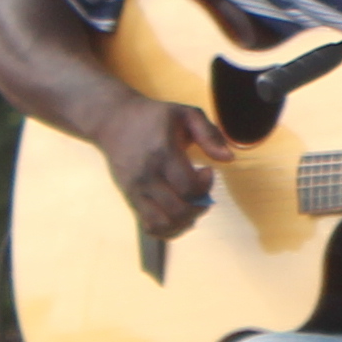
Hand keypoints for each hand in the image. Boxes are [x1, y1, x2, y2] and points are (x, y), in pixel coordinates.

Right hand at [106, 96, 231, 238]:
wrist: (113, 121)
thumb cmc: (154, 117)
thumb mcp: (186, 114)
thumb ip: (209, 134)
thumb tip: (228, 158)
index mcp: (163, 153)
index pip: (188, 187)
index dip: (205, 186)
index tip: (207, 171)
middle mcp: (147, 176)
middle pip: (178, 210)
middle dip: (199, 207)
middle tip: (202, 191)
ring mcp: (136, 190)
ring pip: (163, 224)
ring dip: (185, 221)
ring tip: (191, 204)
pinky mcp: (130, 198)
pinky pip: (150, 226)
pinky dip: (169, 228)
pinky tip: (178, 213)